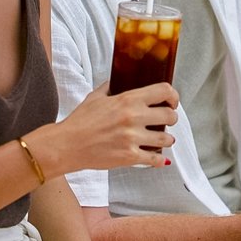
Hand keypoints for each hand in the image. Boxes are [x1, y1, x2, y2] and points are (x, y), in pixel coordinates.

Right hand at [33, 83, 178, 175]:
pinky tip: (158, 158)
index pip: (164, 91)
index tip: (172, 101)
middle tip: (166, 121)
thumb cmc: (80, 121)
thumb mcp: (96, 97)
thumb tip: (120, 81)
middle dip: (171, 118)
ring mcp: (133, 139)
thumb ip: (112, 87)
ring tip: (162, 139)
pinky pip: (155, 159)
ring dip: (167, 139)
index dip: (173, 96)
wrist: (67, 145)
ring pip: (166, 139)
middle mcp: (133, 118)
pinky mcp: (130, 157)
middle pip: (170, 116)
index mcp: (127, 100)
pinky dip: (159, 160)